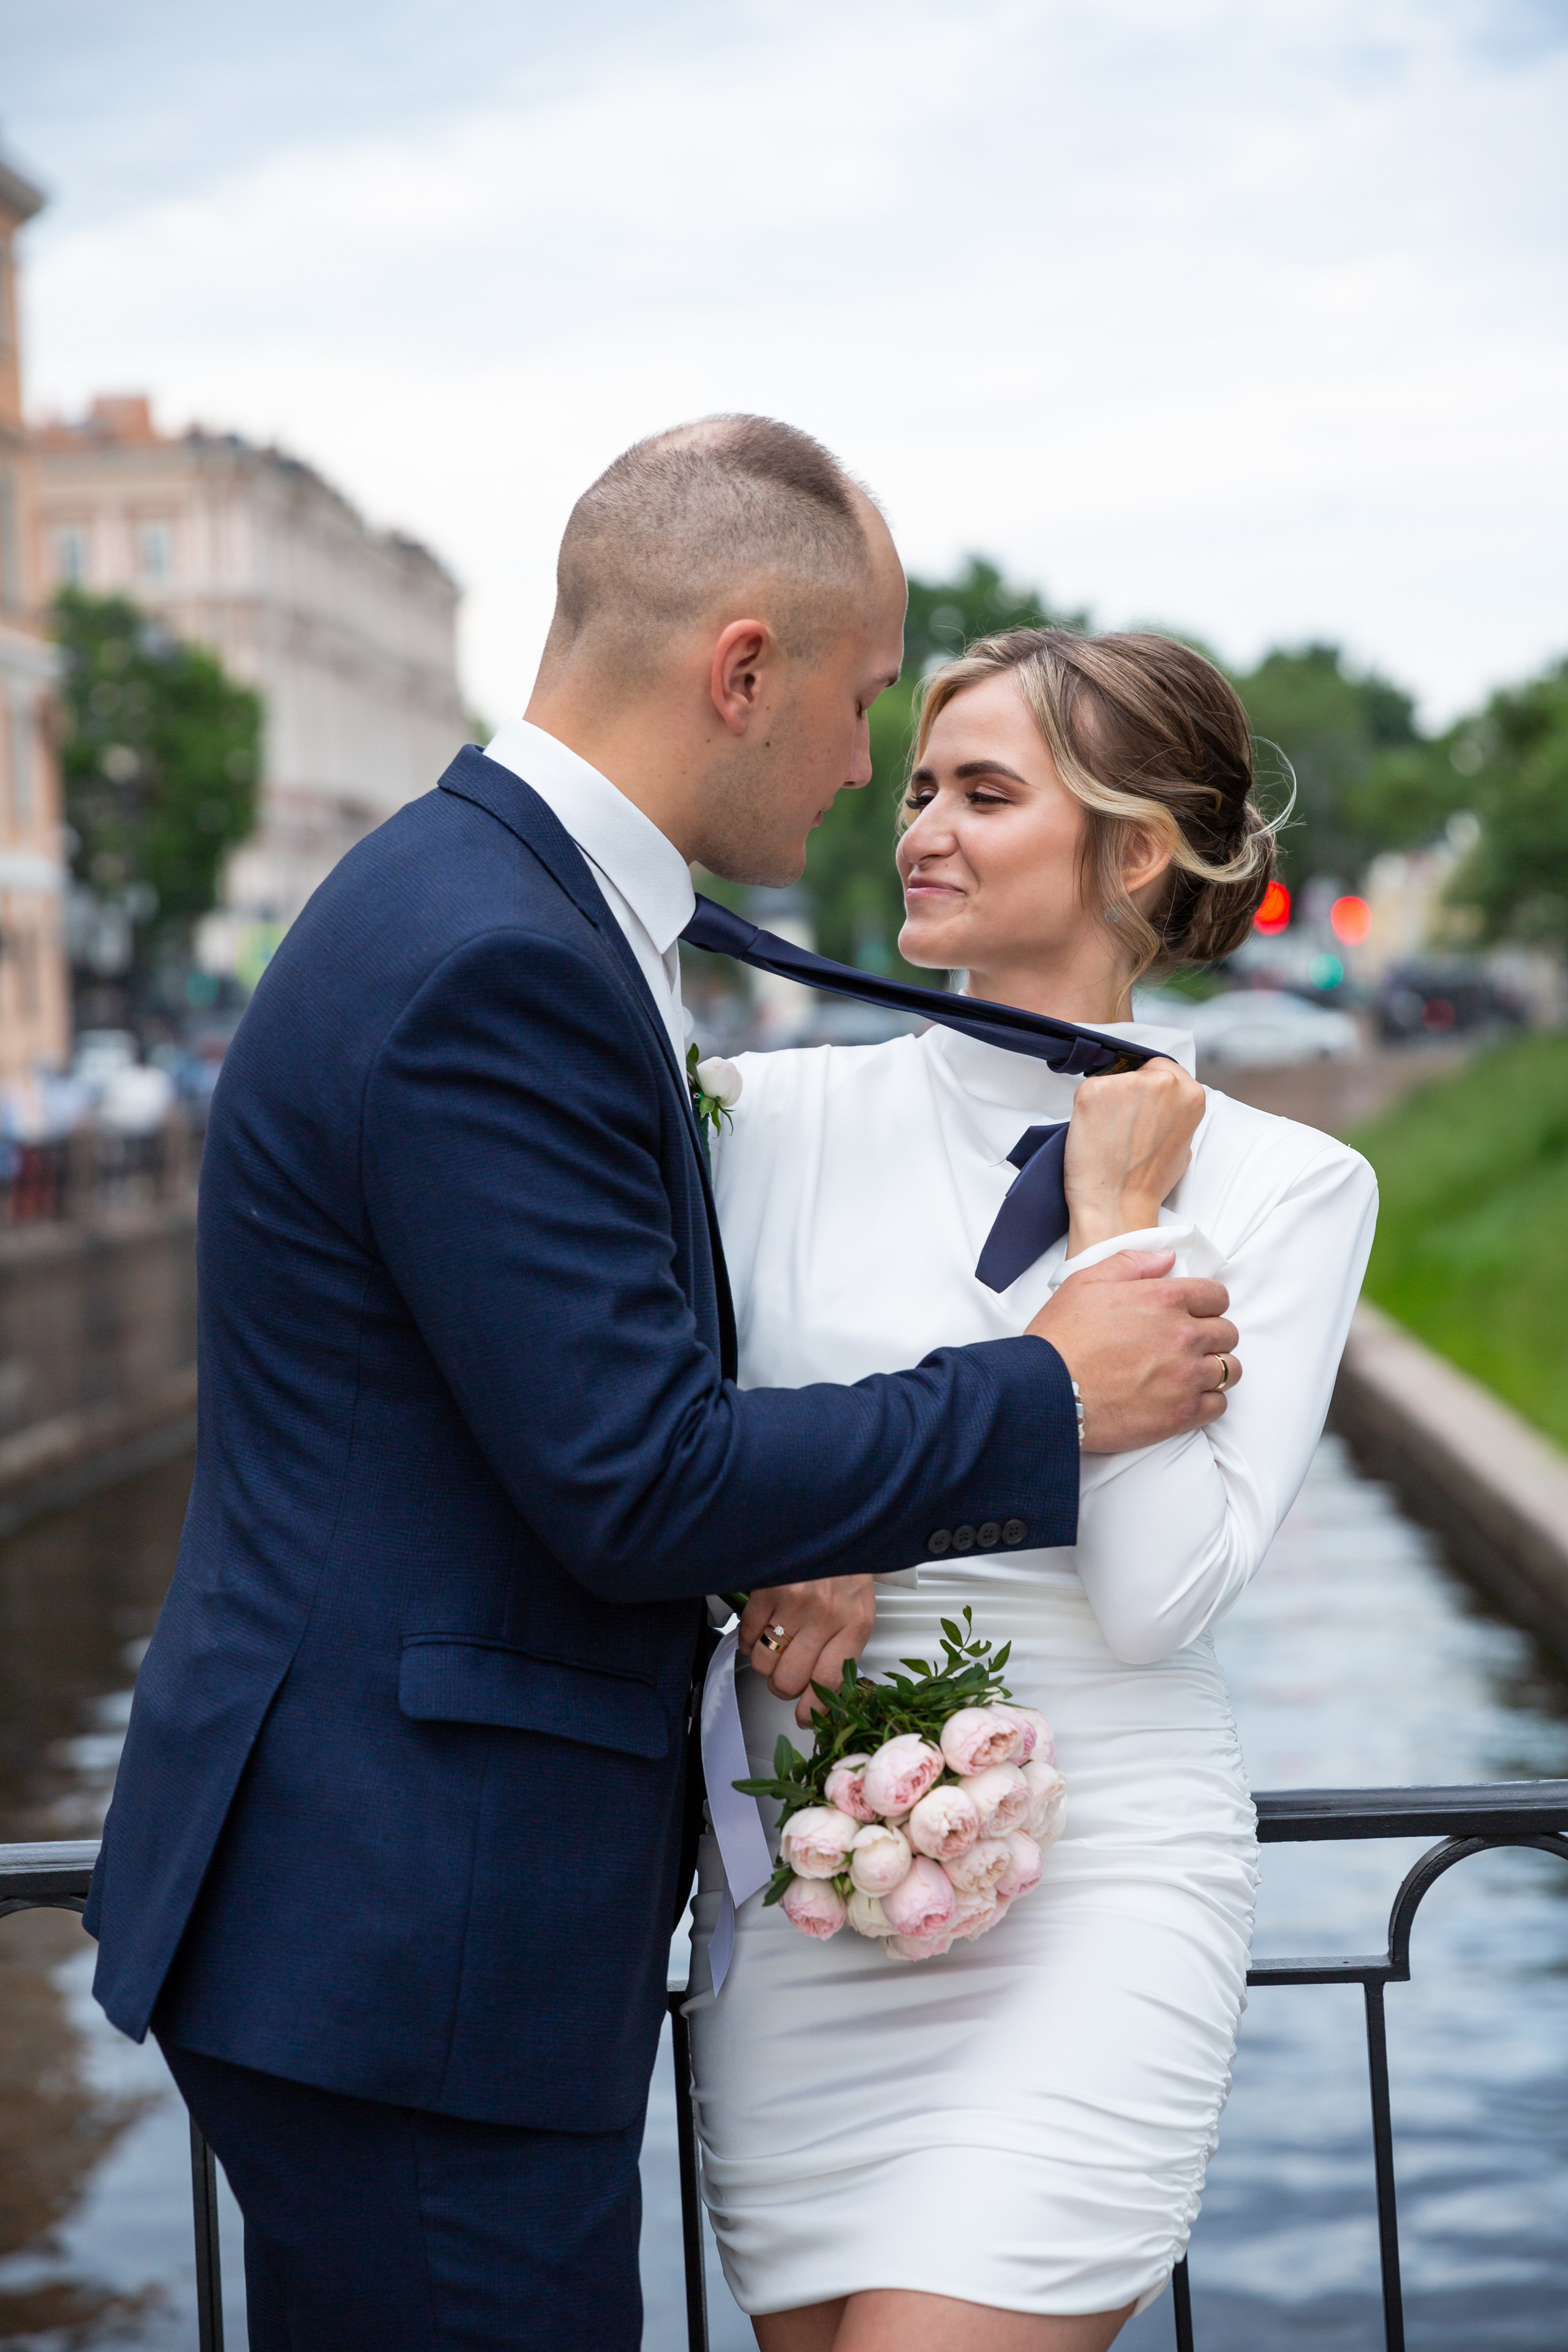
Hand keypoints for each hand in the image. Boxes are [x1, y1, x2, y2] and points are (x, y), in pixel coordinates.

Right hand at [738, 1577, 877, 1727]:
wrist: (835, 1517)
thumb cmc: (846, 1565)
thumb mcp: (859, 1607)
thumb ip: (844, 1647)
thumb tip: (823, 1694)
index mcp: (855, 1623)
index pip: (831, 1684)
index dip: (814, 1710)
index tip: (806, 1717)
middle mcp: (826, 1614)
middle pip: (789, 1681)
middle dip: (783, 1687)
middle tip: (786, 1677)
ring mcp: (794, 1601)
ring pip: (763, 1662)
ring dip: (764, 1662)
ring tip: (774, 1647)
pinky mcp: (767, 1588)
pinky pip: (748, 1633)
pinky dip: (748, 1637)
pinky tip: (761, 1627)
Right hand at [1027, 1248, 1239, 1451]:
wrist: (1045, 1390)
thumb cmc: (1061, 1337)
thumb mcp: (1085, 1282)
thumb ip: (1131, 1263)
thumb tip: (1166, 1259)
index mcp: (1164, 1299)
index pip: (1216, 1296)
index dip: (1206, 1304)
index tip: (1194, 1313)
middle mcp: (1184, 1335)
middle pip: (1227, 1333)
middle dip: (1212, 1336)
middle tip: (1187, 1345)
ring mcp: (1186, 1376)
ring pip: (1230, 1369)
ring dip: (1213, 1368)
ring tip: (1189, 1373)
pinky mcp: (1182, 1413)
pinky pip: (1218, 1405)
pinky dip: (1208, 1401)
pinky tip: (1186, 1397)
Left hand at [1063, 1060, 1205, 1255]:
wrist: (1117, 1202)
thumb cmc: (1147, 1181)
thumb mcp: (1183, 1144)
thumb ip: (1176, 1114)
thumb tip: (1163, 1105)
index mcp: (1190, 1093)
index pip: (1164, 1069)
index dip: (1149, 1090)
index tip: (1141, 1106)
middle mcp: (1162, 1081)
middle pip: (1139, 1071)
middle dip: (1130, 1093)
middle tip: (1123, 1124)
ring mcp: (1127, 1083)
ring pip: (1113, 1079)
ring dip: (1108, 1100)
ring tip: (1109, 1133)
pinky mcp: (1094, 1088)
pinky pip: (1089, 1090)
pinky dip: (1087, 1108)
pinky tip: (1094, 1131)